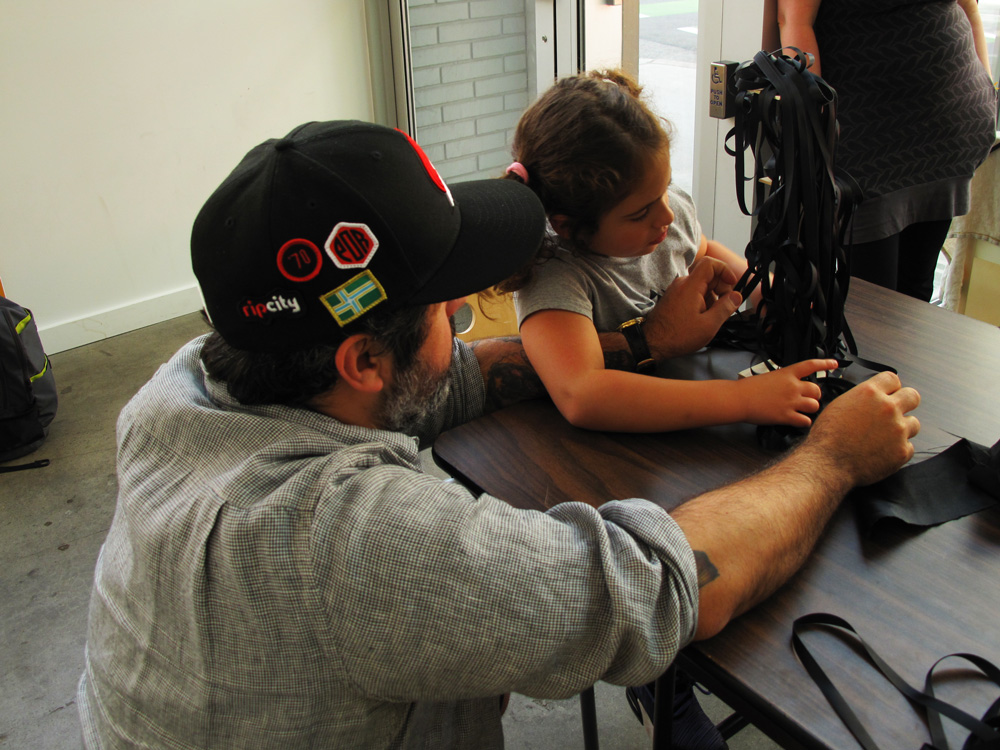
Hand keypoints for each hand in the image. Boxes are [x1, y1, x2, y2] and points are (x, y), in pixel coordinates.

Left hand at [644, 257, 741, 359]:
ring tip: (711, 317)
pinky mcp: (674, 298)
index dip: (725, 270)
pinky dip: (702, 301)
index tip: (732, 283)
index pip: (710, 263)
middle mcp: (682, 284)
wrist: (652, 343)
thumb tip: (736, 296)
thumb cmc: (677, 336)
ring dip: (711, 297)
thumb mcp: (709, 325)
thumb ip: (725, 308)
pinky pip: (693, 293)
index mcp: (691, 286)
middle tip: (725, 305)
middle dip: (720, 288)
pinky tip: (701, 317)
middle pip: (708, 275)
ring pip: (701, 286)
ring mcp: (676, 290)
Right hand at [739, 359, 836, 426]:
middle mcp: (793, 386)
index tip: (834, 364)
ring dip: (810, 409)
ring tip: (801, 410)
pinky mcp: (786, 416)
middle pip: (817, 391)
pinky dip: (804, 422)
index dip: (825, 364)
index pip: (811, 365)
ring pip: (814, 406)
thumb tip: (795, 388)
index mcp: (788, 374)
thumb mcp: (770, 377)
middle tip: (807, 400)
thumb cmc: (749, 388)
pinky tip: (797, 421)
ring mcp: (790, 401)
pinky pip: (805, 421)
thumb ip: (785, 380)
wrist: (739, 399)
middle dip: (815, 396)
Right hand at [805, 371, 920, 486]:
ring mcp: (898, 429)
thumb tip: (871, 400)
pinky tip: (881, 452)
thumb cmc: (828, 436)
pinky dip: (897, 450)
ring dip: (902, 429)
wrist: (828, 463)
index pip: (892, 379)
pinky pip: (909, 446)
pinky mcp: (902, 450)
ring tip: (884, 437)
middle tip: (896, 412)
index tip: (889, 394)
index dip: (891, 387)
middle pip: (913, 396)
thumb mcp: (839, 405)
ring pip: (913, 423)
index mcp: (869, 393)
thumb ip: (861, 398)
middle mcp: (887, 408)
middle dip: (906, 402)